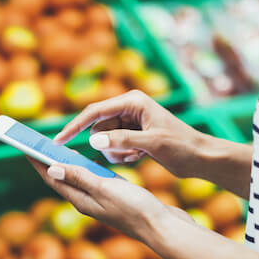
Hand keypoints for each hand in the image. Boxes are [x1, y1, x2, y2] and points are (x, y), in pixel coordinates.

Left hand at [28, 158, 171, 239]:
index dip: (38, 162)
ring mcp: (102, 201)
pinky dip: (90, 168)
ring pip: (79, 179)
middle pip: (63, 178)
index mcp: (81, 201)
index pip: (52, 178)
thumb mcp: (104, 188)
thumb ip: (79, 177)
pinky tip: (94, 160)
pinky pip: (95, 180)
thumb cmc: (136, 208)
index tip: (25, 146)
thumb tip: (51, 168)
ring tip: (61, 148)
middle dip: (49, 161)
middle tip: (39, 143)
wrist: (164, 228)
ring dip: (69, 163)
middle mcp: (88, 202)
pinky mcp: (115, 198)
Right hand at [53, 90, 204, 175]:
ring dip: (115, 153)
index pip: (94, 112)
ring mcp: (130, 122)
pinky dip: (122, 155)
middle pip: (98, 127)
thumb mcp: (152, 143)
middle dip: (106, 145)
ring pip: (104, 139)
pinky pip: (114, 146)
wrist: (201, 157)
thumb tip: (92, 140)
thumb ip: (121, 141)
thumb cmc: (181, 146)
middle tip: (128, 155)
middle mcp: (129, 108)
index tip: (57, 141)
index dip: (74, 127)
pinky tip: (140, 157)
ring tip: (137, 156)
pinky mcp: (133, 135)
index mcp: (132, 101)